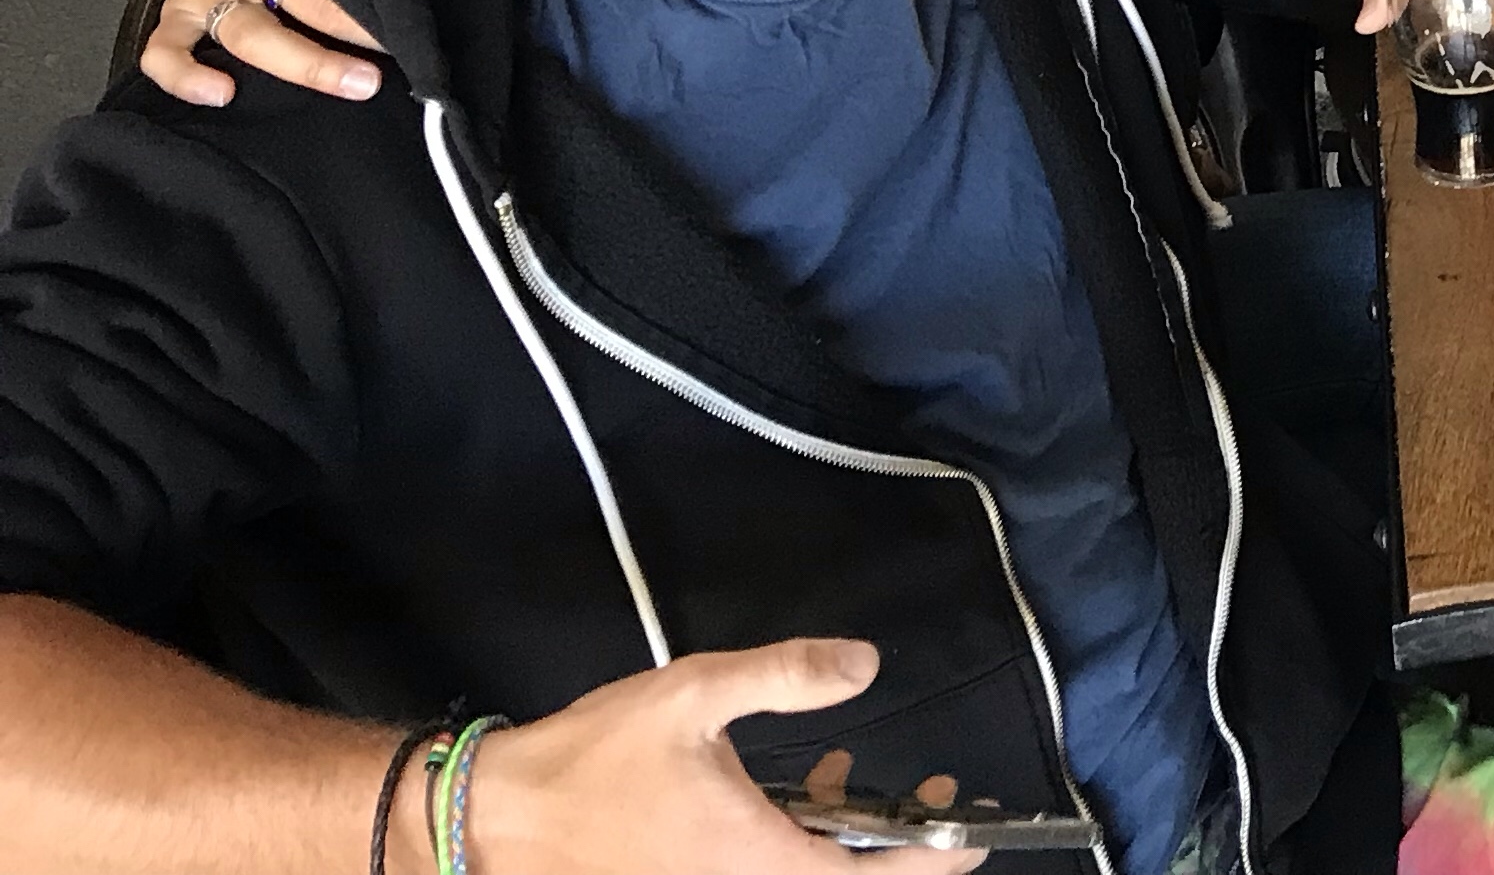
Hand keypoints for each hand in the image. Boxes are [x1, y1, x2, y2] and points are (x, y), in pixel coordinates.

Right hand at [140, 0, 381, 107]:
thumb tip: (404, 8)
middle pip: (303, 1)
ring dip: (301, 64)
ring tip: (347, 86)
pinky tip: (221, 94)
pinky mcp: (177, 9)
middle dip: (356, 37)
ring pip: (244, 32)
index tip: (409, 35)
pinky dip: (183, 76)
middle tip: (386, 71)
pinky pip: (162, 49)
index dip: (375, 10)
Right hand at [461, 640, 976, 872]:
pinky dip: (797, 844)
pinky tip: (798, 791)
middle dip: (898, 845)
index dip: (936, 859)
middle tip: (928, 793)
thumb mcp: (695, 694)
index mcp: (758, 863)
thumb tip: (867, 663)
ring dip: (843, 842)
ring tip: (854, 775)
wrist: (495, 820)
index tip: (975, 831)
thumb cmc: (595, 759)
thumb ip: (787, 675)